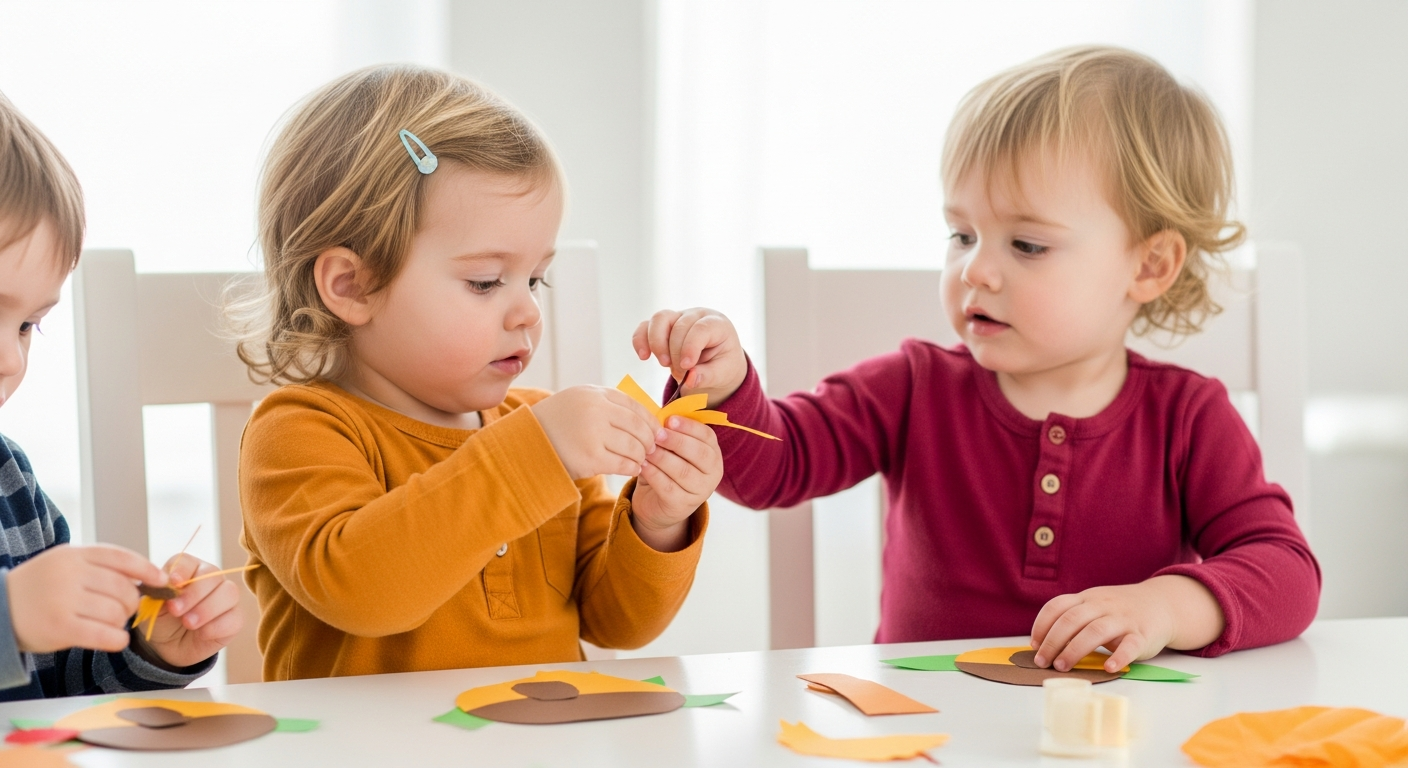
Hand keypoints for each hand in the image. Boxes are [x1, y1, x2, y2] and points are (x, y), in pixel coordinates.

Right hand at [7, 544, 166, 653]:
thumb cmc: (39, 588)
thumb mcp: (64, 565)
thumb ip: (99, 566)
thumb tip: (146, 577)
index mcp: (73, 555)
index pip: (121, 558)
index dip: (146, 569)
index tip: (161, 581)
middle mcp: (69, 574)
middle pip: (123, 588)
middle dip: (131, 602)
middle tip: (123, 610)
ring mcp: (63, 601)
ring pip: (116, 612)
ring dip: (120, 622)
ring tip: (108, 624)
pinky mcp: (60, 628)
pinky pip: (104, 634)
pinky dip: (117, 639)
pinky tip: (116, 640)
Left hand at [135, 553, 243, 669]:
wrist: (169, 647)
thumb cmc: (162, 621)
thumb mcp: (152, 607)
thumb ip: (158, 593)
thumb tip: (166, 585)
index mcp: (187, 571)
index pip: (188, 562)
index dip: (182, 570)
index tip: (172, 583)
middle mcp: (211, 580)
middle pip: (212, 575)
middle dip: (194, 593)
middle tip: (176, 610)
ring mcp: (226, 599)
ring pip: (229, 593)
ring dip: (207, 609)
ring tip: (188, 623)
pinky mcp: (235, 619)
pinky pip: (235, 618)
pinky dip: (216, 627)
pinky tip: (201, 634)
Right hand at [532, 386, 657, 478]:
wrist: (528, 442)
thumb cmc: (559, 421)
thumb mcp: (581, 400)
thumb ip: (608, 403)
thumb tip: (645, 415)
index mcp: (595, 394)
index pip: (635, 406)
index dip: (650, 420)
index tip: (657, 431)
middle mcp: (596, 411)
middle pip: (638, 427)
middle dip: (650, 440)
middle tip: (653, 448)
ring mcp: (593, 435)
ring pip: (633, 447)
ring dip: (642, 455)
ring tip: (642, 459)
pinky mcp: (589, 458)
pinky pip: (623, 464)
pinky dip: (633, 467)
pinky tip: (634, 468)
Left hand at [631, 416, 721, 551]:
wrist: (656, 503)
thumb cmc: (665, 468)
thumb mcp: (670, 448)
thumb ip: (669, 432)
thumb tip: (658, 412)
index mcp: (713, 453)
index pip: (707, 436)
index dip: (689, 426)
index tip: (669, 420)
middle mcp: (713, 473)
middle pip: (699, 453)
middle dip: (676, 441)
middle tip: (656, 434)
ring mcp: (700, 491)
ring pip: (683, 470)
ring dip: (662, 457)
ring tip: (646, 448)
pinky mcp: (683, 505)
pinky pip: (668, 487)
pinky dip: (654, 473)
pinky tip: (642, 465)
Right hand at [632, 308, 746, 407]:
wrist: (715, 364)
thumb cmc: (722, 365)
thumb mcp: (723, 374)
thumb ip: (708, 376)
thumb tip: (690, 379)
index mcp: (717, 324)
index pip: (700, 329)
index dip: (691, 347)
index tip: (687, 366)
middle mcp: (696, 315)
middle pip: (678, 325)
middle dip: (675, 352)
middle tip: (681, 373)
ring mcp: (677, 317)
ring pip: (659, 319)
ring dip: (656, 343)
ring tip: (664, 364)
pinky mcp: (662, 326)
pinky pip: (645, 327)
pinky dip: (640, 340)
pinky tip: (644, 356)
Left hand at [1029, 575, 1225, 672]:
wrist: (1161, 604)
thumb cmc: (1118, 611)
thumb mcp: (1093, 607)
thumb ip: (1073, 619)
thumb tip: (1043, 645)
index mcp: (1086, 599)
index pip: (1057, 606)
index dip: (1042, 625)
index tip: (1034, 645)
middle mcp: (1102, 605)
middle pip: (1072, 619)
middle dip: (1053, 641)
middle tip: (1043, 662)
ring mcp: (1123, 619)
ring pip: (1096, 630)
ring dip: (1075, 649)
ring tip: (1063, 667)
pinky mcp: (1142, 635)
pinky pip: (1130, 645)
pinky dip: (1119, 657)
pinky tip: (1108, 667)